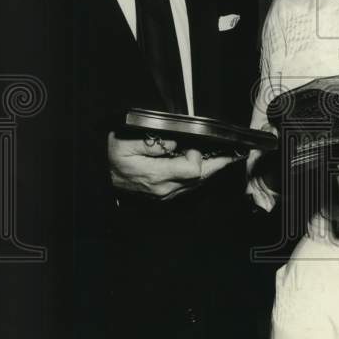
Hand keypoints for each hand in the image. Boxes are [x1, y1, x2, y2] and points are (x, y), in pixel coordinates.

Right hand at [108, 131, 236, 199]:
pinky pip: (190, 186)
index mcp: (156, 175)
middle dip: (219, 164)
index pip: (192, 170)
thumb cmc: (112, 159)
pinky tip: (210, 165)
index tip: (194, 144)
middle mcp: (164, 188)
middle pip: (201, 178)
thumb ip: (149, 143)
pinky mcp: (166, 195)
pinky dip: (202, 175)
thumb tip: (173, 142)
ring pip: (197, 183)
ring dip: (213, 170)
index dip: (197, 156)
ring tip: (229, 156)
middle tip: (237, 153)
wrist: (100, 179)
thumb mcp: (124, 143)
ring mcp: (166, 195)